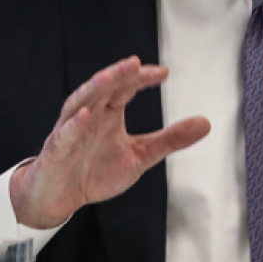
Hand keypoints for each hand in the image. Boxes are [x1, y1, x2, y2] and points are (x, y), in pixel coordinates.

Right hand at [9, 56, 210, 227]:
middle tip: (136, 64)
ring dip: (94, 88)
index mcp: (109, 113)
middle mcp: (90, 115)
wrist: (60, 196)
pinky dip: (74, 124)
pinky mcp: (57, 149)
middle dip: (119, 75)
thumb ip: (170, 139)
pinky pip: (65, 134)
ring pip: (81, 102)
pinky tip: (85, 115)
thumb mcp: (140, 156)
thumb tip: (205, 123)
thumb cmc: (95, 171)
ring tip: (109, 77)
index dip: (141, 79)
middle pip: (103, 88)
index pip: (126, 88)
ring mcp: (71, 130)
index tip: (163, 72)